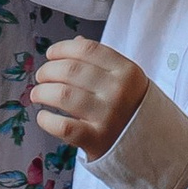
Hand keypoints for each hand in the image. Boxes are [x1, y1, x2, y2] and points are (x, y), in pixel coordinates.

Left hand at [28, 37, 147, 152]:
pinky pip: (63, 126)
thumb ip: (102, 60)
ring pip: (63, 95)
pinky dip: (47, 120)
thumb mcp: (126, 79)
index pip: (88, 49)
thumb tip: (75, 42)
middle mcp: (118, 91)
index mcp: (127, 71)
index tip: (50, 54)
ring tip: (36, 94)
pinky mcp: (97, 140)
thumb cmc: (132, 108)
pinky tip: (43, 116)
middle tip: (41, 77)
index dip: (62, 49)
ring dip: (42, 92)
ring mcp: (108, 116)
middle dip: (48, 70)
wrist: (151, 146)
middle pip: (71, 70)